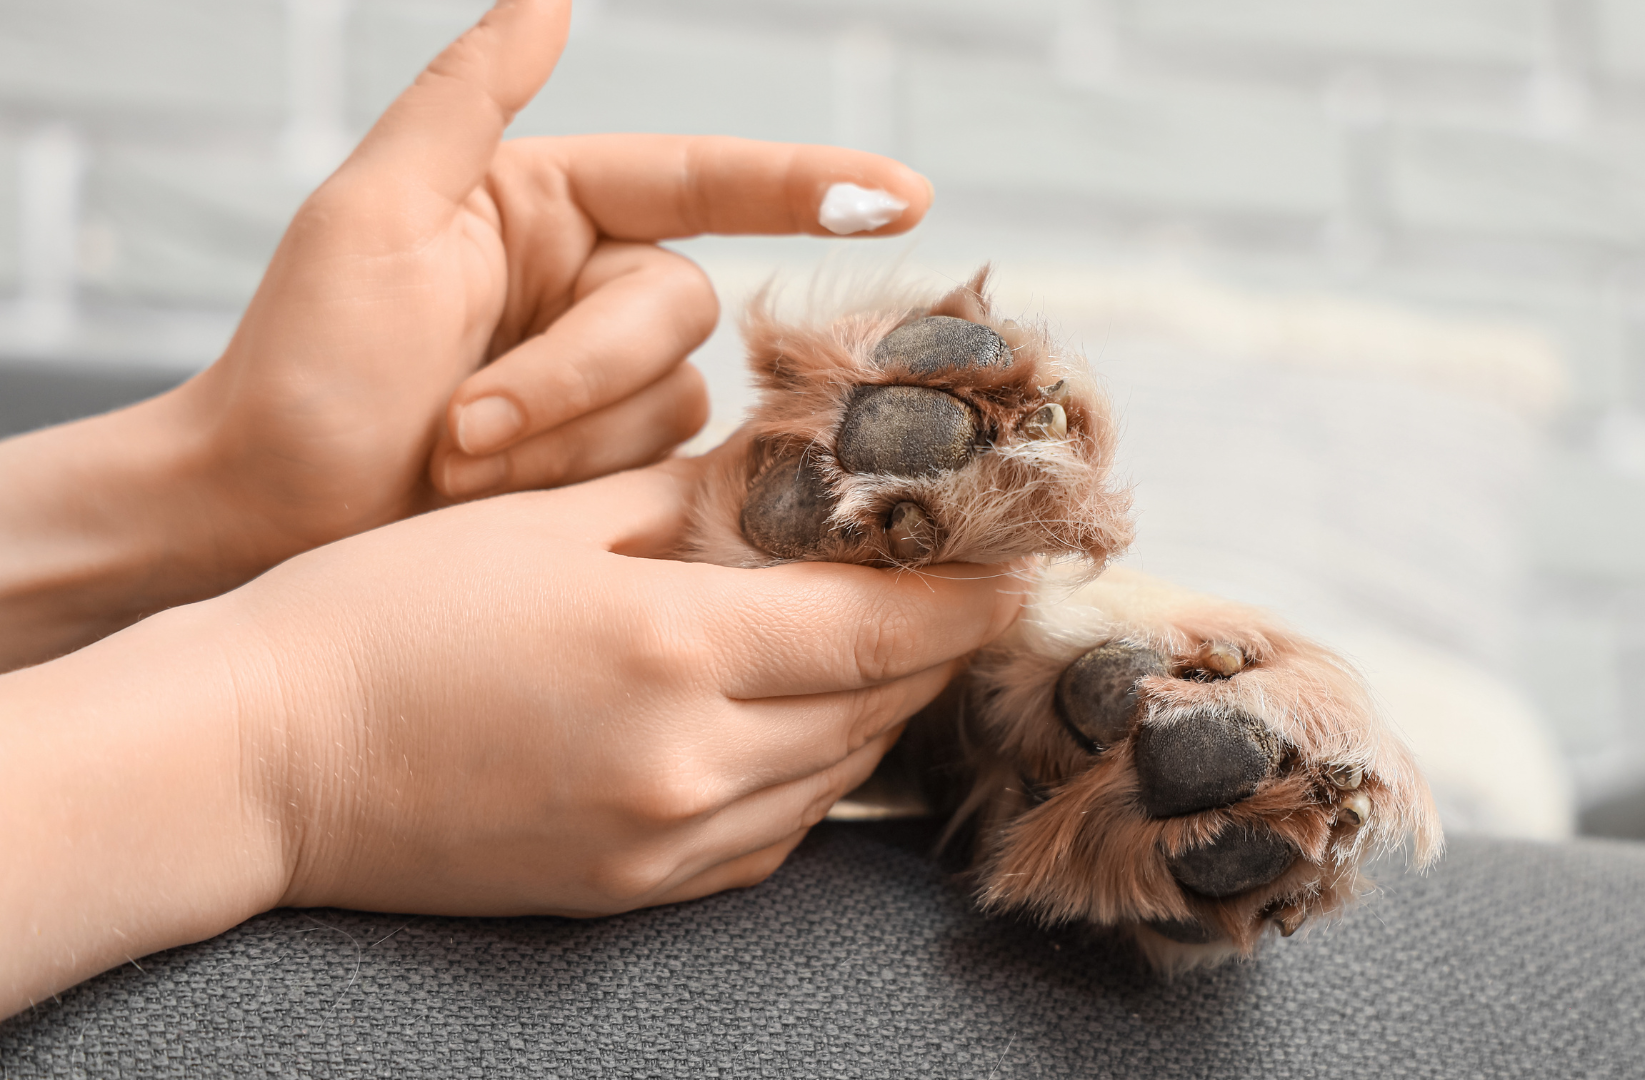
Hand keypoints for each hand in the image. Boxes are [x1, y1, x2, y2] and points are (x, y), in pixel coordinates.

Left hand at [0, 0, 932, 667]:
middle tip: (462, 425)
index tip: (905, 195)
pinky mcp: (610, 469)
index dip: (805, 185)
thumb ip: (466, 98)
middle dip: (576, 372)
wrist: (259, 514)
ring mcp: (606, 384)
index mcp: (546, 206)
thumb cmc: (298, 364)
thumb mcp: (369, 214)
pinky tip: (502, 499)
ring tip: (453, 463)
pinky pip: (662, 469)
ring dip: (566, 435)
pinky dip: (580, 481)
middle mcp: (591, 286)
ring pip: (676, 398)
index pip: (700, 180)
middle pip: (680, 310)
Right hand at [0, 452, 1025, 1013]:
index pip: (880, 627)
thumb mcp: (548, 522)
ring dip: (874, 708)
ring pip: (835, 773)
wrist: (260, 758)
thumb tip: (802, 473)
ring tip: (882, 641)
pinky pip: (774, 836)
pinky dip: (811, 776)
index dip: (964, 594)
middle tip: (956, 583)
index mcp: (672, 648)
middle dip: (929, 642)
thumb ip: (696, 501)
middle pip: (873, 703)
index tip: (1018, 560)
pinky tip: (796, 724)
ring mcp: (664, 842)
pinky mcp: (634, 892)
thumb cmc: (385, 616)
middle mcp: (689, 762)